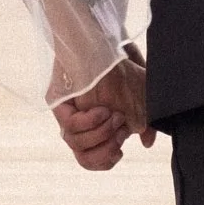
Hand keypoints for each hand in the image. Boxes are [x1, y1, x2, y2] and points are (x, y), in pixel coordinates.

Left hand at [50, 46, 150, 173]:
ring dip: (101, 133)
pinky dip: (89, 122)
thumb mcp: (142, 97)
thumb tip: (146, 143)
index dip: (106, 161)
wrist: (104, 43)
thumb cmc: (122, 69)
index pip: (93, 160)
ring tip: (115, 115)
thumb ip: (145, 121)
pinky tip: (103, 110)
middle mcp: (79, 126)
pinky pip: (70, 125)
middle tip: (119, 133)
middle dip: (104, 151)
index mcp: (94, 129)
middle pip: (83, 158)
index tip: (120, 150)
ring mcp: (67, 114)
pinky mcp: (58, 103)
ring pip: (75, 143)